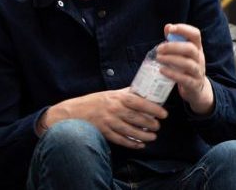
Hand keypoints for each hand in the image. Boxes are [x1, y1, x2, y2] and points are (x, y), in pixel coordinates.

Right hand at [43, 89, 167, 148]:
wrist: (71, 113)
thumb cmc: (94, 102)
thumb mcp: (110, 94)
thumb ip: (126, 93)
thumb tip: (144, 90)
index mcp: (117, 98)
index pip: (139, 102)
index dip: (153, 109)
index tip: (164, 114)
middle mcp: (113, 110)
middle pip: (137, 118)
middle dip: (150, 124)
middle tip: (158, 126)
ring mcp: (108, 122)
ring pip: (130, 131)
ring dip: (143, 135)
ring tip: (153, 137)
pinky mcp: (103, 132)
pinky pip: (120, 140)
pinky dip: (131, 143)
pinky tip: (139, 145)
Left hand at [155, 24, 213, 114]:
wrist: (197, 88)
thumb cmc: (187, 67)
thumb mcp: (184, 53)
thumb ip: (176, 40)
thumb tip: (168, 27)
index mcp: (197, 48)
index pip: (195, 34)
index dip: (183, 29)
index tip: (170, 29)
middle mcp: (200, 58)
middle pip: (190, 49)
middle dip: (173, 47)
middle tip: (159, 49)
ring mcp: (198, 71)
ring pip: (188, 63)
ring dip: (171, 59)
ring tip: (158, 58)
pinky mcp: (193, 84)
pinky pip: (184, 79)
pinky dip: (172, 74)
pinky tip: (162, 70)